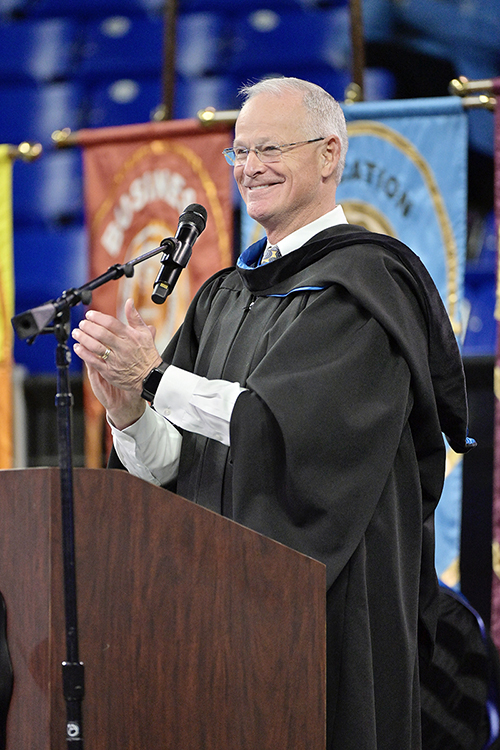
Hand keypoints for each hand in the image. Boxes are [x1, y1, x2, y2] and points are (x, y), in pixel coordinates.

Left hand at [72, 298, 162, 428]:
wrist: (150, 377)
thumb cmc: (147, 355)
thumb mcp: (144, 333)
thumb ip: (135, 317)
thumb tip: (129, 301)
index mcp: (131, 336)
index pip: (111, 323)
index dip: (98, 317)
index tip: (90, 315)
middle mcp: (123, 348)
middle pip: (101, 334)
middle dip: (88, 327)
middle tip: (82, 323)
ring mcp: (116, 360)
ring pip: (96, 347)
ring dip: (83, 339)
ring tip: (77, 333)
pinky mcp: (110, 372)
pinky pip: (94, 362)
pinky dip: (84, 354)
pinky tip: (78, 348)